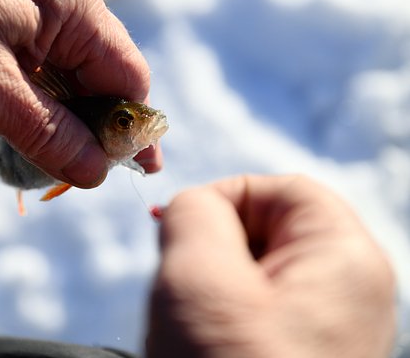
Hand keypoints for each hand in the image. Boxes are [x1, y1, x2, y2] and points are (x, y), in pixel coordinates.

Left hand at [0, 0, 160, 187]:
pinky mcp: (16, 24)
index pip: (127, 76)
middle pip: (104, 77)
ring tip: (60, 160)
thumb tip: (97, 175)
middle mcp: (66, 3)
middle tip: (90, 174)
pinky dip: (44, 105)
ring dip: (69, 120)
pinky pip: (47, 72)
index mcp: (73, 4)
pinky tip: (35, 131)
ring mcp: (41, 11)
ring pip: (75, 78)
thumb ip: (50, 134)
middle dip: (98, 127)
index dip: (131, 127)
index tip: (138, 169)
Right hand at [147, 175, 395, 357]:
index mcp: (343, 258)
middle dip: (215, 247)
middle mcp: (350, 292)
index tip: (181, 230)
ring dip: (213, 286)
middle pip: (272, 229)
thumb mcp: (195, 275)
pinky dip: (223, 319)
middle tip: (185, 286)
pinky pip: (258, 313)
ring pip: (257, 273)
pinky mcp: (305, 356)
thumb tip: (194, 207)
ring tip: (195, 327)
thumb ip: (194, 211)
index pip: (282, 189)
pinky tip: (206, 348)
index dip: (225, 196)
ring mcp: (331, 329)